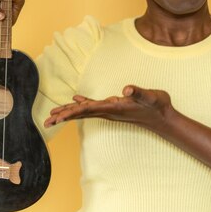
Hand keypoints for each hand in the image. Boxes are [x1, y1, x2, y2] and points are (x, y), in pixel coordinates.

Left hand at [44, 85, 174, 131]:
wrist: (164, 117)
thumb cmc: (157, 106)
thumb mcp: (151, 96)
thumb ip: (139, 92)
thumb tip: (126, 89)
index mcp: (114, 108)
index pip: (88, 110)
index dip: (72, 112)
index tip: (58, 116)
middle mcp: (109, 111)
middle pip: (81, 114)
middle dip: (63, 117)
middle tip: (46, 122)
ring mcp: (110, 110)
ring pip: (85, 112)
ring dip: (68, 112)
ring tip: (53, 115)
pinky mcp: (114, 107)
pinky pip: (93, 106)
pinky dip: (82, 103)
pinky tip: (75, 100)